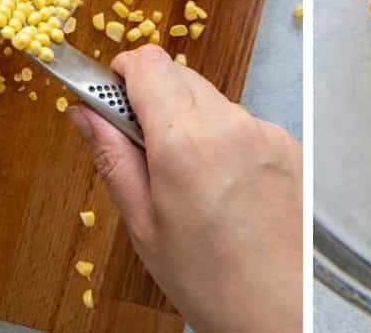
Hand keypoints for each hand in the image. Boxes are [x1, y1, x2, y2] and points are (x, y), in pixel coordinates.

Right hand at [68, 45, 301, 332]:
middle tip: (142, 145)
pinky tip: (223, 185)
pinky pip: (242, 122)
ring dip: (190, 120)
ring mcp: (263, 131)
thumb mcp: (142, 223)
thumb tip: (84, 111)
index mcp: (184, 143)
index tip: (111, 93)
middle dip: (153, 98)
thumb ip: (112, 156)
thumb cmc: (210, 278)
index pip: (147, 63)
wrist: (281, 307)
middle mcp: (229, 125)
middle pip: (179, 74)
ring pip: (211, 99)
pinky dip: (225, 139)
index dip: (122, 72)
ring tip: (188, 178)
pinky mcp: (286, 142)